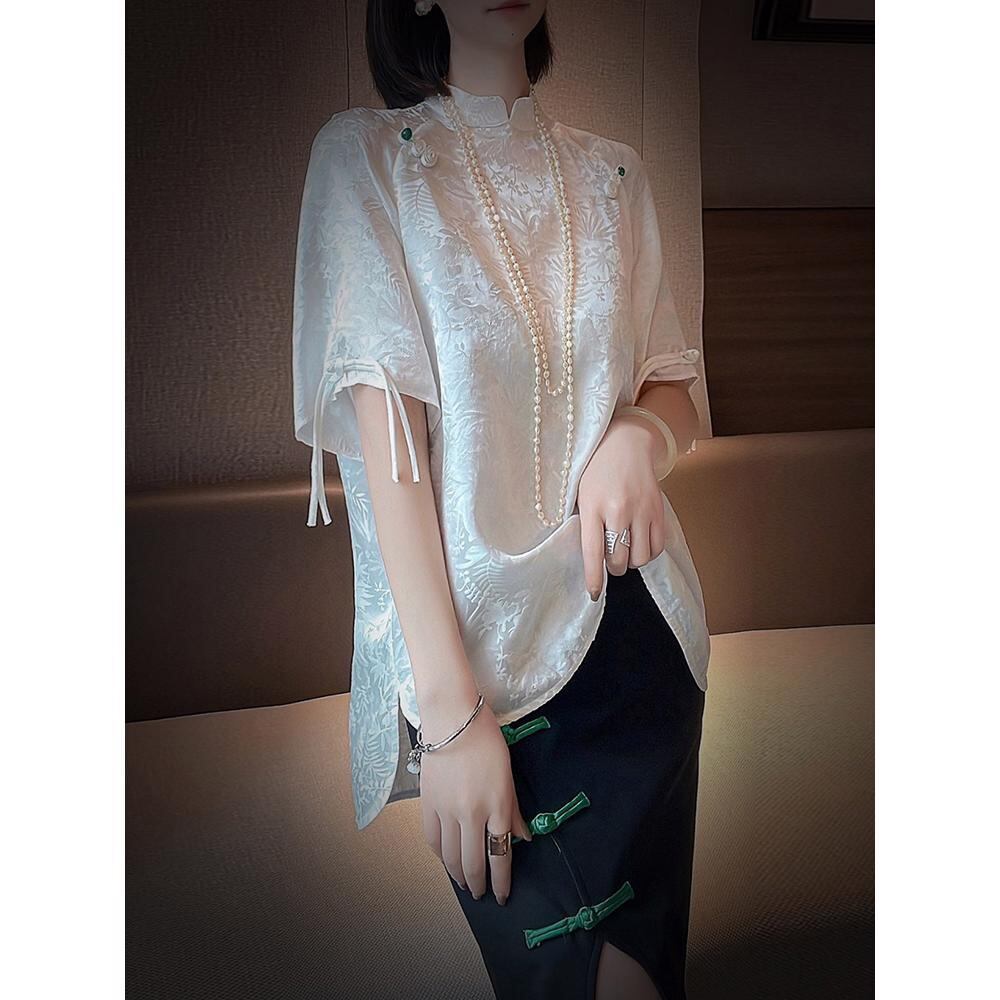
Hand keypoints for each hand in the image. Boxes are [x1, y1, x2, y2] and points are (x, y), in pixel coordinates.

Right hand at [417, 693, 533, 904]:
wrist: (453, 718)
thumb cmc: (486, 739)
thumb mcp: (508, 774)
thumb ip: (513, 810)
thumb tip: (523, 838)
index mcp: (497, 806)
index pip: (500, 855)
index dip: (501, 881)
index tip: (502, 895)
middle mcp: (471, 814)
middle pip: (473, 862)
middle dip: (480, 884)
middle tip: (483, 894)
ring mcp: (447, 810)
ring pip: (450, 857)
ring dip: (458, 875)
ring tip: (465, 883)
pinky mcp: (428, 804)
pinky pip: (433, 839)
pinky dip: (440, 855)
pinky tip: (445, 859)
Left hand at [577, 412, 667, 596]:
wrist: (625, 443)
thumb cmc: (595, 470)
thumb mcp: (580, 493)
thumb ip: (584, 523)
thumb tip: (591, 559)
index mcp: (592, 506)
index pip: (593, 552)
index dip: (594, 578)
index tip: (594, 594)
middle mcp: (618, 509)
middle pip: (619, 559)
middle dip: (614, 568)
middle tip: (611, 560)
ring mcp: (641, 510)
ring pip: (640, 558)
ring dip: (631, 562)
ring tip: (625, 551)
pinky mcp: (658, 510)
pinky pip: (657, 547)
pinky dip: (648, 553)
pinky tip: (640, 544)